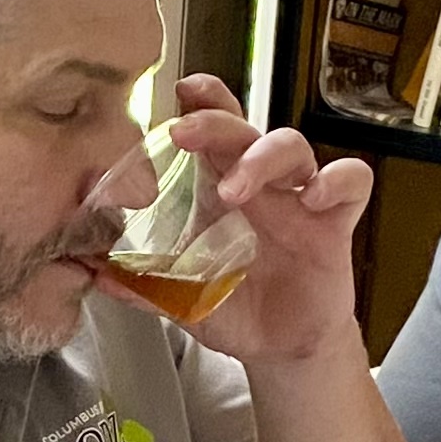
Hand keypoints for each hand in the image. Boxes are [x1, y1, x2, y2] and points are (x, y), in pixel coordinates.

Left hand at [124, 74, 373, 372]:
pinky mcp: (334, 223)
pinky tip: (315, 196)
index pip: (213, 127)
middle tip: (185, 134)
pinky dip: (337, 180)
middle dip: (216, 122)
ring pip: (292, 146)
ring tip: (235, 189)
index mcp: (220, 188)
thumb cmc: (234, 306)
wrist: (280, 348)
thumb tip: (89, 273)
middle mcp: (259, 185)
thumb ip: (140, 284)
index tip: (177, 93)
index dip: (201, 102)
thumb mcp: (181, 298)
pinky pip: (351, 181)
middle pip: (244, 128)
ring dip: (261, 158)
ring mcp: (299, 200)